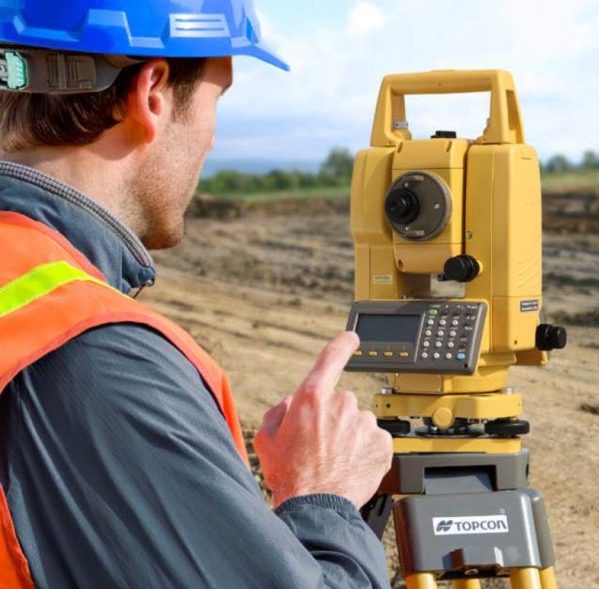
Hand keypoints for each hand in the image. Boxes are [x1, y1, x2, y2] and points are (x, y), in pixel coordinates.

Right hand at [254, 331, 392, 509]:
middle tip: (319, 444)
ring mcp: (364, 423)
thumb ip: (279, 411)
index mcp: (312, 397)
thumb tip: (292, 403)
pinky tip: (350, 465)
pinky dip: (364, 450)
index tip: (351, 339)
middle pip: (340, 401)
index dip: (342, 344)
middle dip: (332, 417)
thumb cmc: (290, 474)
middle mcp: (341, 404)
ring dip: (348, 435)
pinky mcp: (382, 443)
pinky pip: (373, 439)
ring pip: (357, 422)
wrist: (315, 506)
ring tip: (333, 459)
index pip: (331, 358)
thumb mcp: (267, 438)